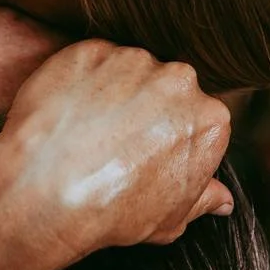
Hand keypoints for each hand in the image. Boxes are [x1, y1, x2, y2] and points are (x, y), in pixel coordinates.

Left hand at [0, 38, 232, 269]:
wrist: (47, 188)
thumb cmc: (113, 210)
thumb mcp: (170, 219)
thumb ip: (201, 198)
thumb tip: (221, 198)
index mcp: (209, 119)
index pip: (197, 120)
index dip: (172, 140)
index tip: (150, 156)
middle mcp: (178, 80)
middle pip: (167, 89)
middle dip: (147, 110)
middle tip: (116, 142)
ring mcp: (132, 59)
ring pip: (128, 71)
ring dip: (113, 92)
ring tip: (87, 131)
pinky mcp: (89, 49)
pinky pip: (90, 63)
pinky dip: (80, 83)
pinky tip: (68, 114)